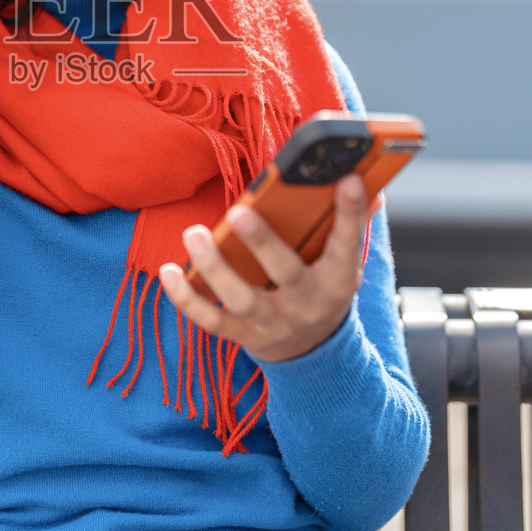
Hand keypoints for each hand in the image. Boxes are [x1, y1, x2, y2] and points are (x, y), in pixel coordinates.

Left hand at [159, 176, 381, 362]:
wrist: (315, 352)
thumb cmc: (323, 288)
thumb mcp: (342, 262)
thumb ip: (348, 224)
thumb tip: (363, 181)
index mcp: (338, 279)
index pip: (347, 243)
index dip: (349, 212)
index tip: (347, 179)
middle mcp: (307, 303)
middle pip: (286, 273)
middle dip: (263, 243)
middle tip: (240, 212)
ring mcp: (274, 323)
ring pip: (242, 298)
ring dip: (215, 267)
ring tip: (194, 234)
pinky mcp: (245, 336)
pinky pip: (211, 320)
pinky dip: (186, 298)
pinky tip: (168, 271)